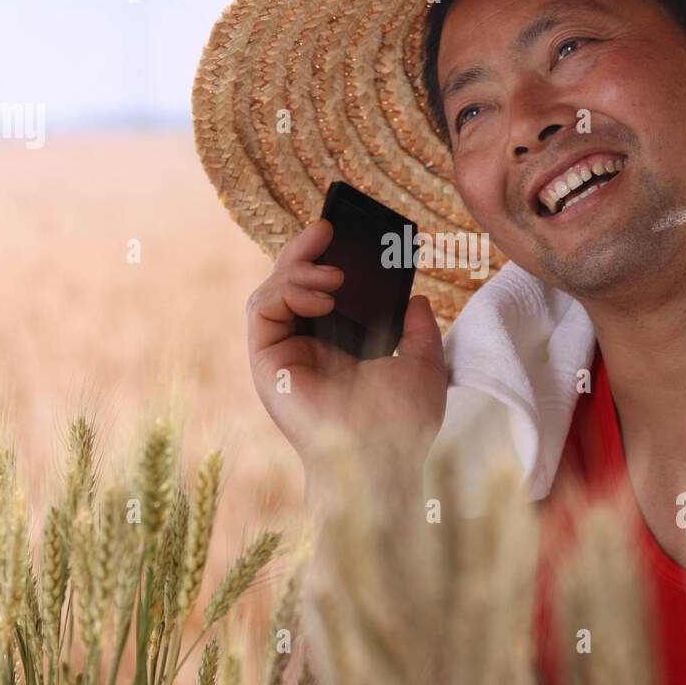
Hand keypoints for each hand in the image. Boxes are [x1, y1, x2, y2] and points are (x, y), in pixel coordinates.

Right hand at [246, 218, 448, 502]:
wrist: (383, 458)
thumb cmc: (403, 424)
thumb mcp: (423, 363)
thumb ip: (419, 330)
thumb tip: (418, 299)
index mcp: (336, 348)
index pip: (321, 292)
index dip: (325, 257)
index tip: (344, 231)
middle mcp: (304, 349)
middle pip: (290, 283)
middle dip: (304, 250)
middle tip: (327, 226)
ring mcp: (283, 355)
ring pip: (271, 290)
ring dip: (298, 268)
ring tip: (334, 272)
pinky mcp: (266, 362)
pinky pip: (262, 309)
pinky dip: (287, 289)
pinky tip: (321, 292)